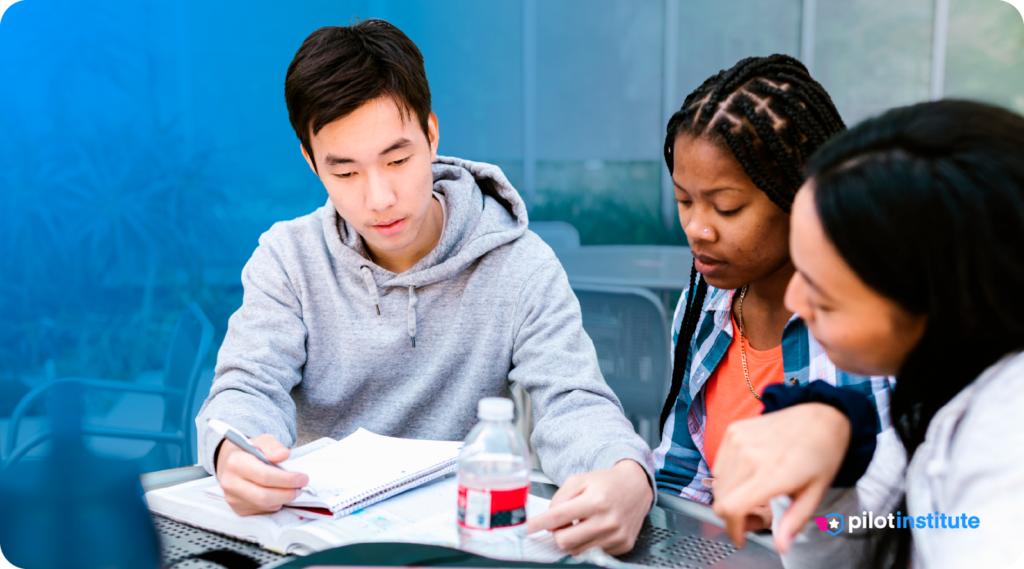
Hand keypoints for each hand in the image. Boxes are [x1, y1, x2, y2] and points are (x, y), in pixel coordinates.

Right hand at [215, 434, 308, 515]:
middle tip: (301, 487)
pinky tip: (278, 494)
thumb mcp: (262, 441)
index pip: (264, 475)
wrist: (231, 463)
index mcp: (235, 463)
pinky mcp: (238, 510)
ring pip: (265, 505)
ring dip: (283, 499)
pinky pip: (262, 511)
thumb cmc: (250, 452)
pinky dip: (275, 504)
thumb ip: (273, 446)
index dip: (286, 479)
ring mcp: (232, 499)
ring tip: (291, 489)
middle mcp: (230, 483)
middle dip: (287, 493)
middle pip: (264, 496)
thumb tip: (284, 454)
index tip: (303, 478)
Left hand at [527, 460, 652, 555]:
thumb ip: (559, 499)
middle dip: (556, 534)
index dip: (539, 524)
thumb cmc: (605, 483)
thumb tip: (547, 522)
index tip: (528, 528)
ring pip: (577, 551)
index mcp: (595, 500)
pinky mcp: (623, 545)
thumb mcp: (579, 480)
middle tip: (560, 524)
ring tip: (579, 524)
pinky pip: (593, 553)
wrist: (636, 487)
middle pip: (565, 541)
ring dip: (571, 540)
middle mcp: (608, 520)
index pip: (559, 517)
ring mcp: (616, 536)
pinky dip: (587, 544)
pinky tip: (593, 530)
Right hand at [710, 403, 850, 552]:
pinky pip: (719, 464)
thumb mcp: (814, 493)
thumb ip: (794, 521)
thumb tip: (780, 545)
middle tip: (754, 515)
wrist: (819, 415)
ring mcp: (738, 440)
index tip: (740, 537)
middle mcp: (749, 455)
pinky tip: (748, 475)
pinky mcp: (733, 431)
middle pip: (721, 499)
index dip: (732, 528)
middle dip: (733, 516)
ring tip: (752, 493)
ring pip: (717, 482)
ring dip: (729, 495)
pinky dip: (728, 476)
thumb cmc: (821, 454)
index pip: (732, 508)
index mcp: (772, 473)